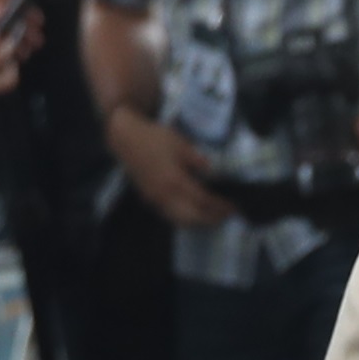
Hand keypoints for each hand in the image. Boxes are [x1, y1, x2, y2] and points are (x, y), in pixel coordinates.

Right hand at [103, 100, 237, 227]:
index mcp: (175, 181)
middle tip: (226, 215)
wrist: (125, 139)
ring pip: (180, 221)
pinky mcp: (149, 199)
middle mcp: (165, 195)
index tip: (233, 207)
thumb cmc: (154, 137)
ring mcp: (155, 200)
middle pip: (193, 218)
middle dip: (212, 219)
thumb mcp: (181, 143)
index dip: (219, 206)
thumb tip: (211, 173)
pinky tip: (193, 214)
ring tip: (213, 217)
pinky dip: (184, 219)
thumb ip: (198, 161)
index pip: (203, 201)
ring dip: (198, 223)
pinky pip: (169, 216)